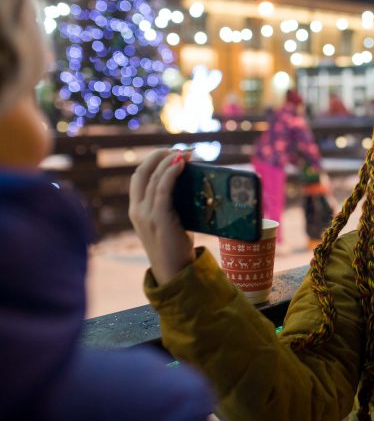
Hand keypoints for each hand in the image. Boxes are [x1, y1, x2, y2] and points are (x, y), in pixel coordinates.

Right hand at [129, 149, 195, 284]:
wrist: (174, 272)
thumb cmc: (176, 246)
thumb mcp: (169, 221)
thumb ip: (171, 204)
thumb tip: (191, 183)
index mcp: (136, 209)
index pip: (138, 176)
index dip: (152, 160)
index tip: (170, 152)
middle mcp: (137, 210)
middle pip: (142, 171)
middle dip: (159, 155)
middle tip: (180, 149)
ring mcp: (146, 214)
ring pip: (154, 177)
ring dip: (170, 160)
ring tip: (186, 153)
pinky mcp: (159, 218)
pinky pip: (162, 189)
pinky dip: (171, 173)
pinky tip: (181, 164)